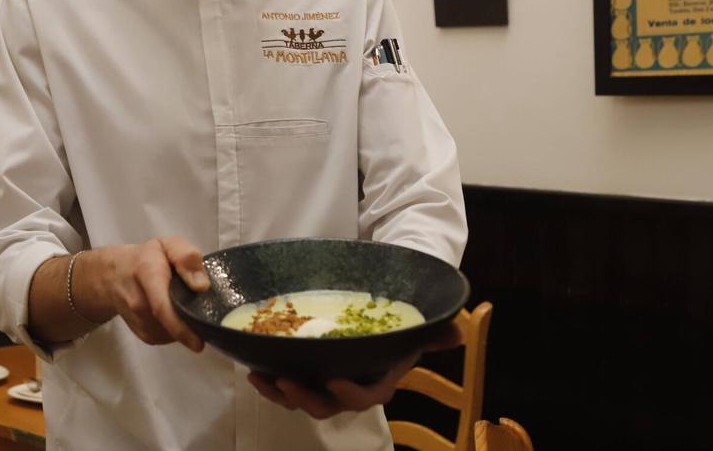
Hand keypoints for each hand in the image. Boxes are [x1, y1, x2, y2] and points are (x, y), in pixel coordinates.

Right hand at [90, 236, 208, 351]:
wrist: (113, 276)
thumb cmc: (145, 258)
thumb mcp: (167, 245)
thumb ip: (186, 257)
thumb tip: (201, 286)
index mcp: (147, 274)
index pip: (161, 306)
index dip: (181, 327)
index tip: (199, 342)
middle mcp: (139, 303)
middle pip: (172, 323)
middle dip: (193, 321)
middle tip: (204, 309)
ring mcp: (141, 323)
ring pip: (175, 332)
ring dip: (187, 322)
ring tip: (184, 302)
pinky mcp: (146, 335)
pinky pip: (171, 336)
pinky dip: (180, 327)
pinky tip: (176, 311)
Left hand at [246, 320, 462, 418]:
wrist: (378, 308)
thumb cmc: (398, 318)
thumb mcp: (417, 322)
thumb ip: (435, 329)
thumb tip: (457, 331)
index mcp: (379, 378)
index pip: (369, 397)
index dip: (351, 394)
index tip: (333, 381)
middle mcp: (351, 385)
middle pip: (329, 405)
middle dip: (306, 399)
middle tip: (286, 382)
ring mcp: (326, 381)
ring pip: (304, 399)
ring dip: (281, 394)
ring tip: (261, 379)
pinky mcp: (307, 370)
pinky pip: (288, 384)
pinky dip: (271, 381)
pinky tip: (254, 368)